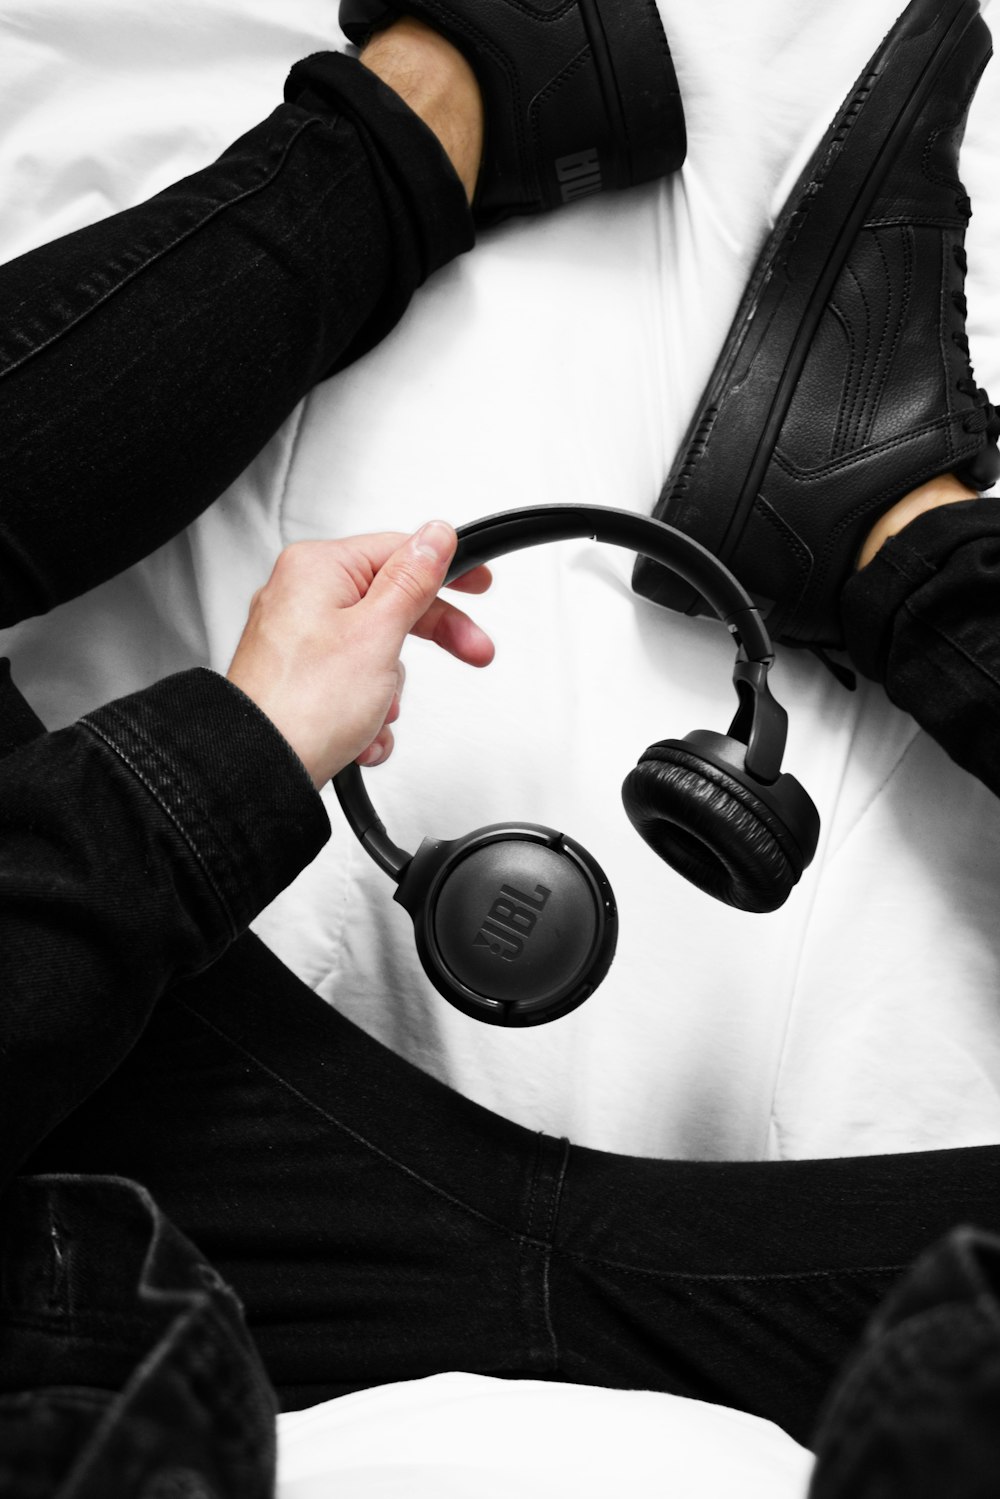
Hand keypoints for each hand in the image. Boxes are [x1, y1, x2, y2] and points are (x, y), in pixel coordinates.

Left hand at [226, 521, 492, 787]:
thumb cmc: (304, 704)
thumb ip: (412, 580)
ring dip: (388, 690)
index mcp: (316, 569)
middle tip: (473, 650)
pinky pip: (352, 685)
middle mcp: (299, 596)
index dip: (447, 570)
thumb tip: (435, 536)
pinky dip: (365, 713)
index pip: (399, 552)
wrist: (259, 770)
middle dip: (427, 641)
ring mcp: (296, 640)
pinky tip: (361, 734)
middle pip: (390, 604)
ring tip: (376, 712)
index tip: (479, 586)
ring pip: (375, 652)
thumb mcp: (377, 633)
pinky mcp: (297, 679)